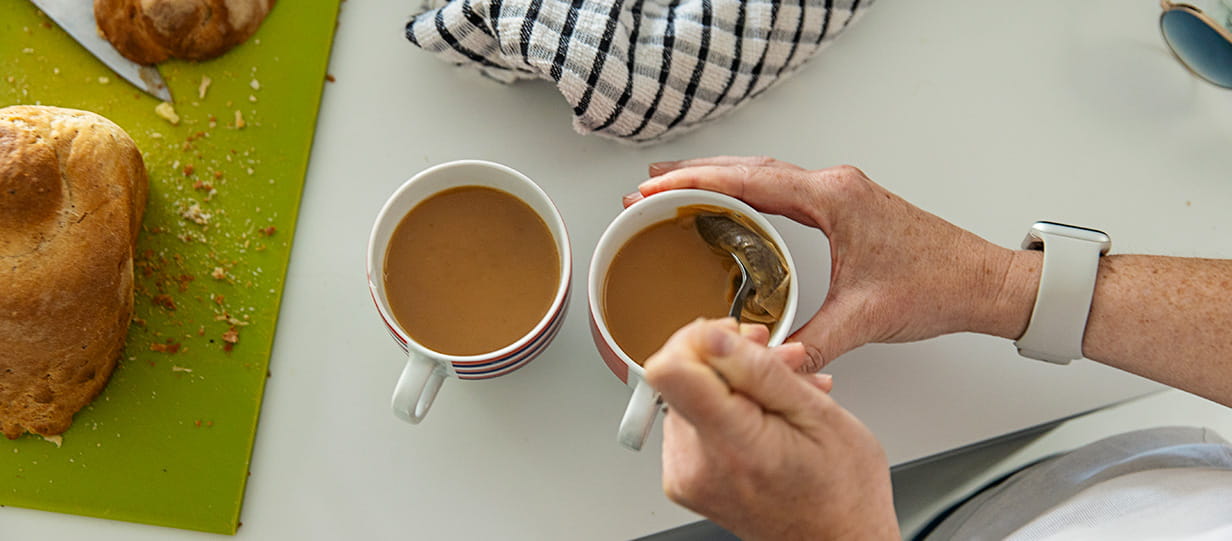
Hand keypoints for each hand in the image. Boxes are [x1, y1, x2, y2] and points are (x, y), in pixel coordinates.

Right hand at [627, 156, 1039, 369]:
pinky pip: (783, 190)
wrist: (984, 281)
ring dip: (719, 179)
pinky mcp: (846, 206)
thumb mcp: (866, 319)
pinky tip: (730, 208)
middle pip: (749, 167)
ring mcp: (841, 193)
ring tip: (676, 189)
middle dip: (695, 174)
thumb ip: (812, 341)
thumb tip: (769, 359)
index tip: (658, 188)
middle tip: (651, 187)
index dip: (696, 183)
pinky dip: (747, 193)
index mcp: (835, 199)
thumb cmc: (939, 285)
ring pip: (765, 175)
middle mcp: (836, 186)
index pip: (750, 181)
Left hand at [645, 318, 898, 540]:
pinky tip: (770, 414)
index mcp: (731, 446)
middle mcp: (697, 465)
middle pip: (683, 378)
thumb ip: (758, 371)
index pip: (669, 369)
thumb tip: (712, 336)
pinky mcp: (687, 480)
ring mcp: (688, 477)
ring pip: (693, 396)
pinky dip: (731, 409)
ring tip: (788, 392)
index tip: (735, 339)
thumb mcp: (820, 416)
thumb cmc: (843, 494)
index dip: (699, 339)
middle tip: (782, 362)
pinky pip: (697, 423)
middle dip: (731, 359)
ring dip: (738, 384)